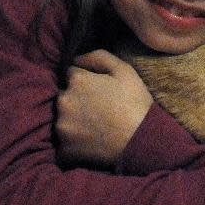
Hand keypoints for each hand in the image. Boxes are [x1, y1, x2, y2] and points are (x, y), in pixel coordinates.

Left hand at [55, 50, 153, 165]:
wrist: (142, 139)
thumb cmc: (135, 102)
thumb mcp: (124, 69)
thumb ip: (98, 56)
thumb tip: (77, 58)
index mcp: (77, 80)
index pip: (72, 74)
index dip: (86, 80)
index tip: (99, 90)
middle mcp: (63, 101)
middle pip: (64, 96)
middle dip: (77, 100)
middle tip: (98, 109)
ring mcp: (62, 126)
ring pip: (62, 119)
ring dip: (73, 121)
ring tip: (95, 127)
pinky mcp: (65, 149)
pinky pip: (64, 144)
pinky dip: (73, 143)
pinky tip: (91, 142)